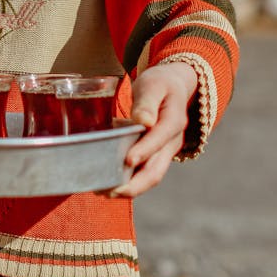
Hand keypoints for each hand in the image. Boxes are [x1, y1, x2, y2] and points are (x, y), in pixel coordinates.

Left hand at [110, 61, 197, 198]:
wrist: (172, 87)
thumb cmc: (159, 84)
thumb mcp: (153, 85)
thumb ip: (147, 102)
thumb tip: (143, 121)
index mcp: (174, 121)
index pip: (159, 139)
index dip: (144, 151)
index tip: (127, 161)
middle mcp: (172, 142)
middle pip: (156, 170)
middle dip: (134, 184)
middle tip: (109, 190)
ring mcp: (165, 152)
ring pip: (150, 177)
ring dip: (129, 188)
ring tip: (103, 192)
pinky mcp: (156, 156)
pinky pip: (144, 173)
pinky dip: (128, 182)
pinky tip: (108, 185)